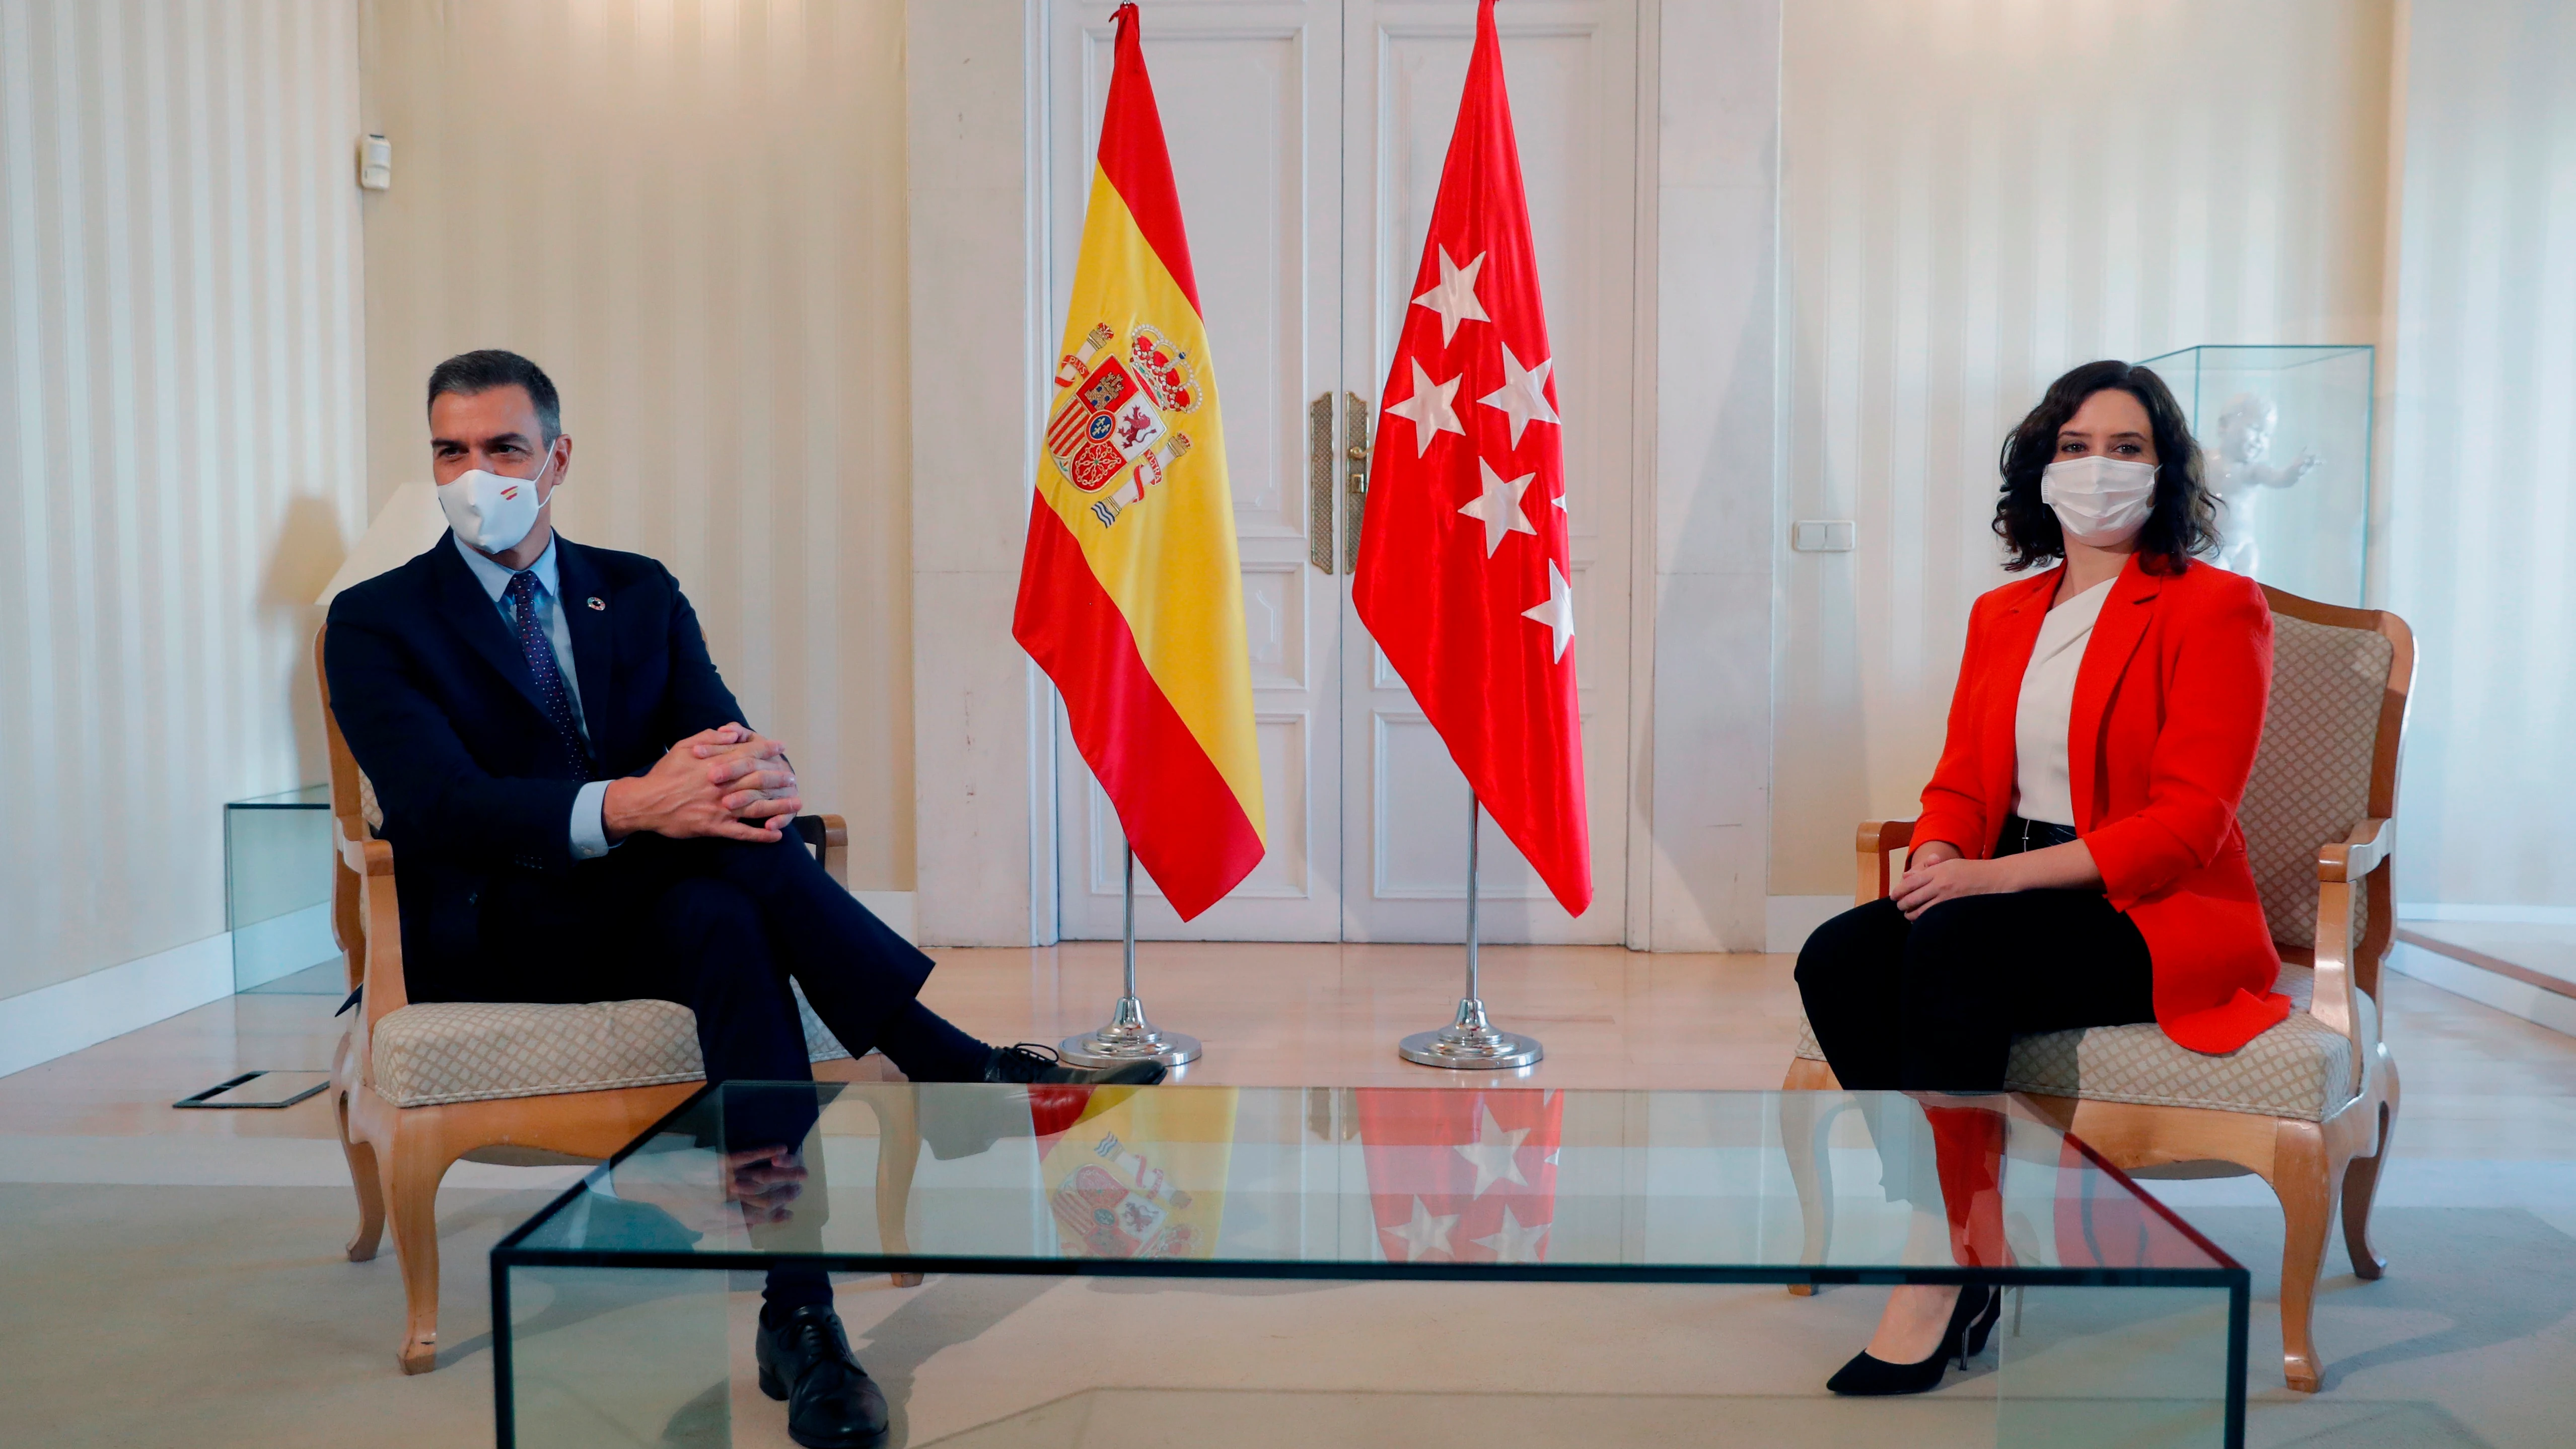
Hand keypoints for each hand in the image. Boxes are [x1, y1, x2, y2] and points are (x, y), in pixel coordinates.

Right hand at [602, 723, 801, 842]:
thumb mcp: (684, 746)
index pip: (748, 755)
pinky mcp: (713, 827)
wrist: (645, 803)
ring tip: (796, 803)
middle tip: (793, 778)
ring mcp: (719, 808)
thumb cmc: (665, 773)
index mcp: (715, 764)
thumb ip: (710, 737)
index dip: (767, 750)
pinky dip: (760, 835)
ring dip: (779, 805)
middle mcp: (721, 786)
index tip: (781, 748)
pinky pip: (741, 833)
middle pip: (758, 780)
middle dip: (778, 778)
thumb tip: (734, 733)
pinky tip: (777, 835)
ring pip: (755, 807)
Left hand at [610, 1145, 807, 1233]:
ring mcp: (728, 1178)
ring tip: (801, 1170)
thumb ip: (728, 1225)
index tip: (790, 1214)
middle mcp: (731, 1197)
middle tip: (800, 1189)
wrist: (658, 1183)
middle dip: (785, 1193)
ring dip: (785, 1174)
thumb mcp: (701, 1224)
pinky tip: (781, 1149)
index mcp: (726, 1214)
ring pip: (763, 1176)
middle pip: (766, 1196)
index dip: (776, 1216)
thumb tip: (752, 1224)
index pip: (758, 1216)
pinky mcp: (722, 1161)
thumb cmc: (679, 1205)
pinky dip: (766, 1152)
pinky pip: (748, 1156)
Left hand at [1892, 852, 2020, 919]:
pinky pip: (1934, 918)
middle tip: (1900, 907)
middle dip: (1902, 905)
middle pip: (1911, 899)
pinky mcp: (1955, 910)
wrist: (1997, 878)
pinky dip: (1925, 921)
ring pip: (1920, 912)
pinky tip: (1923, 921)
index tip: (1893, 896)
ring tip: (1909, 915)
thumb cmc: (1972, 870)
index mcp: (1937, 871)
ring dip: (1911, 915)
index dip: (1898, 891)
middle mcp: (1940, 884)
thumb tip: (1906, 877)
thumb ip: (1928, 870)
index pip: (1910, 883)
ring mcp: (1948, 898)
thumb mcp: (1949, 864)